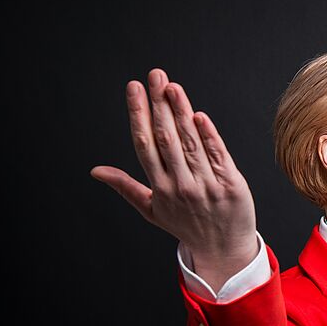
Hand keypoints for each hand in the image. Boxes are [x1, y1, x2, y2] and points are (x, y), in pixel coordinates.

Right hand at [90, 68, 258, 275]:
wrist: (224, 250)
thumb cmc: (187, 226)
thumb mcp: (152, 210)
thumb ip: (126, 187)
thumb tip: (95, 170)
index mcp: (161, 188)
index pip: (145, 144)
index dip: (138, 114)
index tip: (134, 89)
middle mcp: (181, 185)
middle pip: (167, 137)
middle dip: (159, 104)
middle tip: (155, 75)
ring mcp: (207, 185)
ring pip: (191, 143)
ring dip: (181, 111)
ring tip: (173, 87)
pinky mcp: (231, 185)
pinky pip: (218, 156)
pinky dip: (209, 136)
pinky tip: (199, 116)